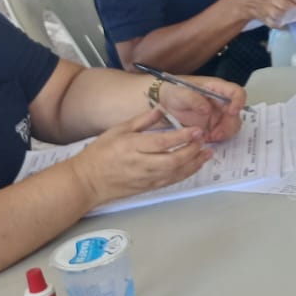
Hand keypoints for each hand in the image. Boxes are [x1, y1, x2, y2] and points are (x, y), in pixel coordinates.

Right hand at [69, 106, 213, 205]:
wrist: (87, 181)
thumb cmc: (100, 153)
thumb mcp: (118, 130)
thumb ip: (142, 120)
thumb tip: (161, 108)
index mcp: (132, 146)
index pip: (163, 142)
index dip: (183, 137)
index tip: (197, 130)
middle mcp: (140, 164)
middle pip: (173, 160)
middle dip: (193, 151)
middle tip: (205, 140)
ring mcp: (145, 178)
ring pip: (176, 173)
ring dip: (195, 163)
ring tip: (208, 153)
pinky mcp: (148, 188)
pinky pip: (171, 181)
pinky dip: (186, 173)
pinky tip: (195, 165)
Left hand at [155, 76, 245, 142]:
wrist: (165, 102)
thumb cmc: (174, 92)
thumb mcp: (180, 93)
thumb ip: (193, 99)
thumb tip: (207, 109)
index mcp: (217, 88)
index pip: (236, 92)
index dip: (239, 101)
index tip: (232, 112)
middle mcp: (221, 101)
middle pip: (236, 112)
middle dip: (229, 125)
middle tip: (216, 134)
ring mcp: (219, 113)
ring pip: (233, 124)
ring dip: (225, 133)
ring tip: (209, 137)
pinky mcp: (214, 124)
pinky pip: (224, 132)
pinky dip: (218, 138)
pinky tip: (206, 138)